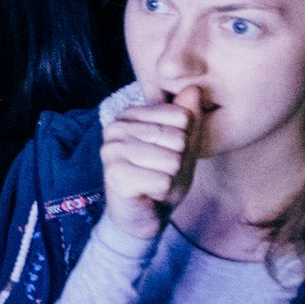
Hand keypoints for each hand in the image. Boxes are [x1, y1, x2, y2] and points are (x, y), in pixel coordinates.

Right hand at [100, 89, 202, 240]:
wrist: (144, 216)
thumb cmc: (162, 177)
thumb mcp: (184, 146)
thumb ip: (188, 118)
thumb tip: (194, 87)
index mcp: (130, 114)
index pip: (181, 116)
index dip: (186, 141)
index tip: (170, 153)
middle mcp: (115, 127)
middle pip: (177, 138)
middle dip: (178, 162)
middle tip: (162, 172)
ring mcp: (111, 150)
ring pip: (170, 160)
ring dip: (170, 178)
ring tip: (155, 182)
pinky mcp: (114, 174)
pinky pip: (162, 180)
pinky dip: (163, 192)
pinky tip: (149, 193)